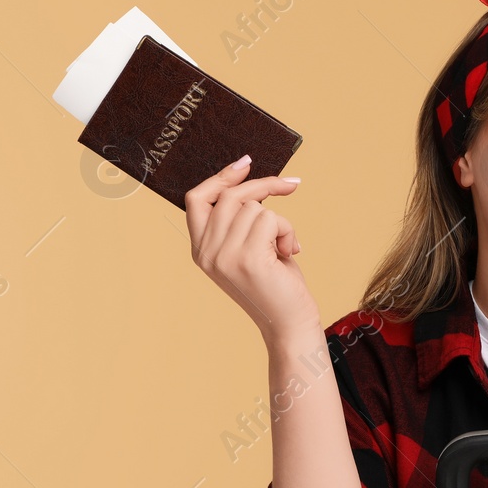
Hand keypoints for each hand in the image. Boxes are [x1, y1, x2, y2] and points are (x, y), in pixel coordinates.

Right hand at [186, 154, 319, 343]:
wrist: (289, 323)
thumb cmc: (276, 285)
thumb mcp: (250, 248)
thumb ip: (241, 222)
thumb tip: (249, 181)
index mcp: (200, 249)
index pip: (196, 199)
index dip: (220, 177)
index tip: (245, 163)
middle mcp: (206, 252)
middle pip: (231, 196)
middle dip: (265, 187)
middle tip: (291, 186)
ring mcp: (224, 256)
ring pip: (254, 207)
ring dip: (280, 222)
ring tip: (285, 247)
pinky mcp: (247, 259)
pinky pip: (271, 219)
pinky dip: (288, 231)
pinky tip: (290, 252)